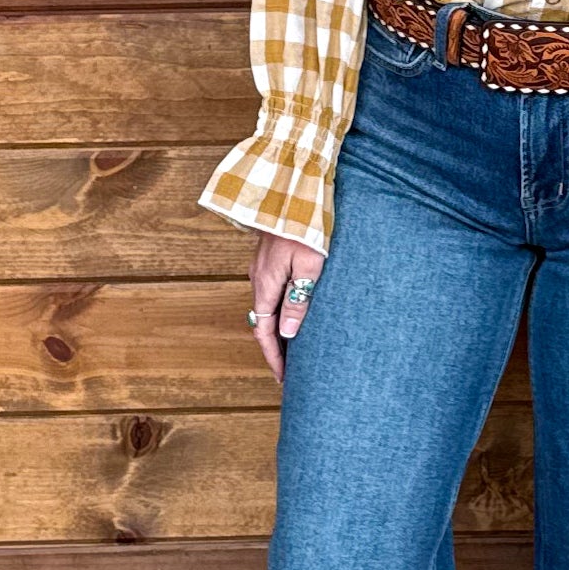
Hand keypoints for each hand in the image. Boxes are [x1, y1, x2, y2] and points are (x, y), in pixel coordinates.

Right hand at [249, 231, 325, 383]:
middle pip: (264, 322)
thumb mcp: (310, 266)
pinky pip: (271, 293)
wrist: (293, 191)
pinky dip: (279, 310)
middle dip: (276, 348)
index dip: (274, 357)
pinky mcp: (269, 258)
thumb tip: (288, 333)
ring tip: (295, 348)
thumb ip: (299, 299)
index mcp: (266, 284)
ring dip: (278, 329)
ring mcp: (261, 268)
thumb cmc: (306, 226)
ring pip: (267, 307)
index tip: (283, 378)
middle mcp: (258, 278)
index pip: (264, 332)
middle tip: (291, 370)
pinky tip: (292, 314)